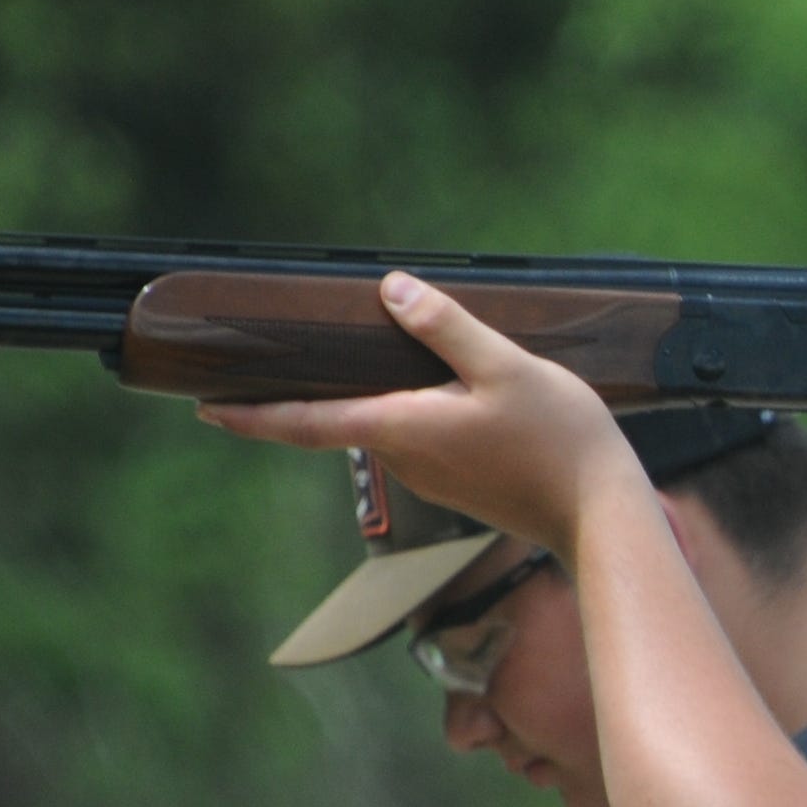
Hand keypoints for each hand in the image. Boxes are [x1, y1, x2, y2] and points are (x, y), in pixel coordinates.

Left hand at [199, 275, 649, 559]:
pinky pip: (417, 442)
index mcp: (404, 428)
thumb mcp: (506, 367)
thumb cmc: (559, 442)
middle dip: (306, 399)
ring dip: (369, 403)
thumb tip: (393, 291)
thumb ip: (447, 328)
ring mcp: (432, 479)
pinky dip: (407, 415)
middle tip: (270, 367)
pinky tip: (436, 393)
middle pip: (341, 423)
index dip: (253, 416)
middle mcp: (407, 460)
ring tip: (365, 362)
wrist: (599, 515)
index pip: (308, 423)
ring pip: (383, 431)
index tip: (207, 409)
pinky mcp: (457, 486)